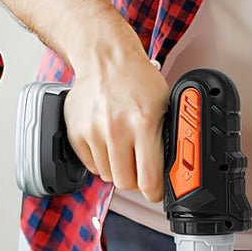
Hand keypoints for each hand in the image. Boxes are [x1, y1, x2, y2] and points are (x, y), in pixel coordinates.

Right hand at [62, 47, 169, 200]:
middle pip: (126, 183)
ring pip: (108, 176)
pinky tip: (108, 143)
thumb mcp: (164, 103)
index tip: (156, 191)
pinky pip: (91, 165)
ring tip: (124, 148)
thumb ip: (167, 136)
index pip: (148, 180)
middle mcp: (116, 129)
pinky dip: (100, 160)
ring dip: (118, 168)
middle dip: (136, 180)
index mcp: (143, 122)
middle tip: (140, 169)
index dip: (155, 191)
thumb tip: (175, 166)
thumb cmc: (137, 78)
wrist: (105, 59)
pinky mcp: (76, 132)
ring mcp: (93, 131)